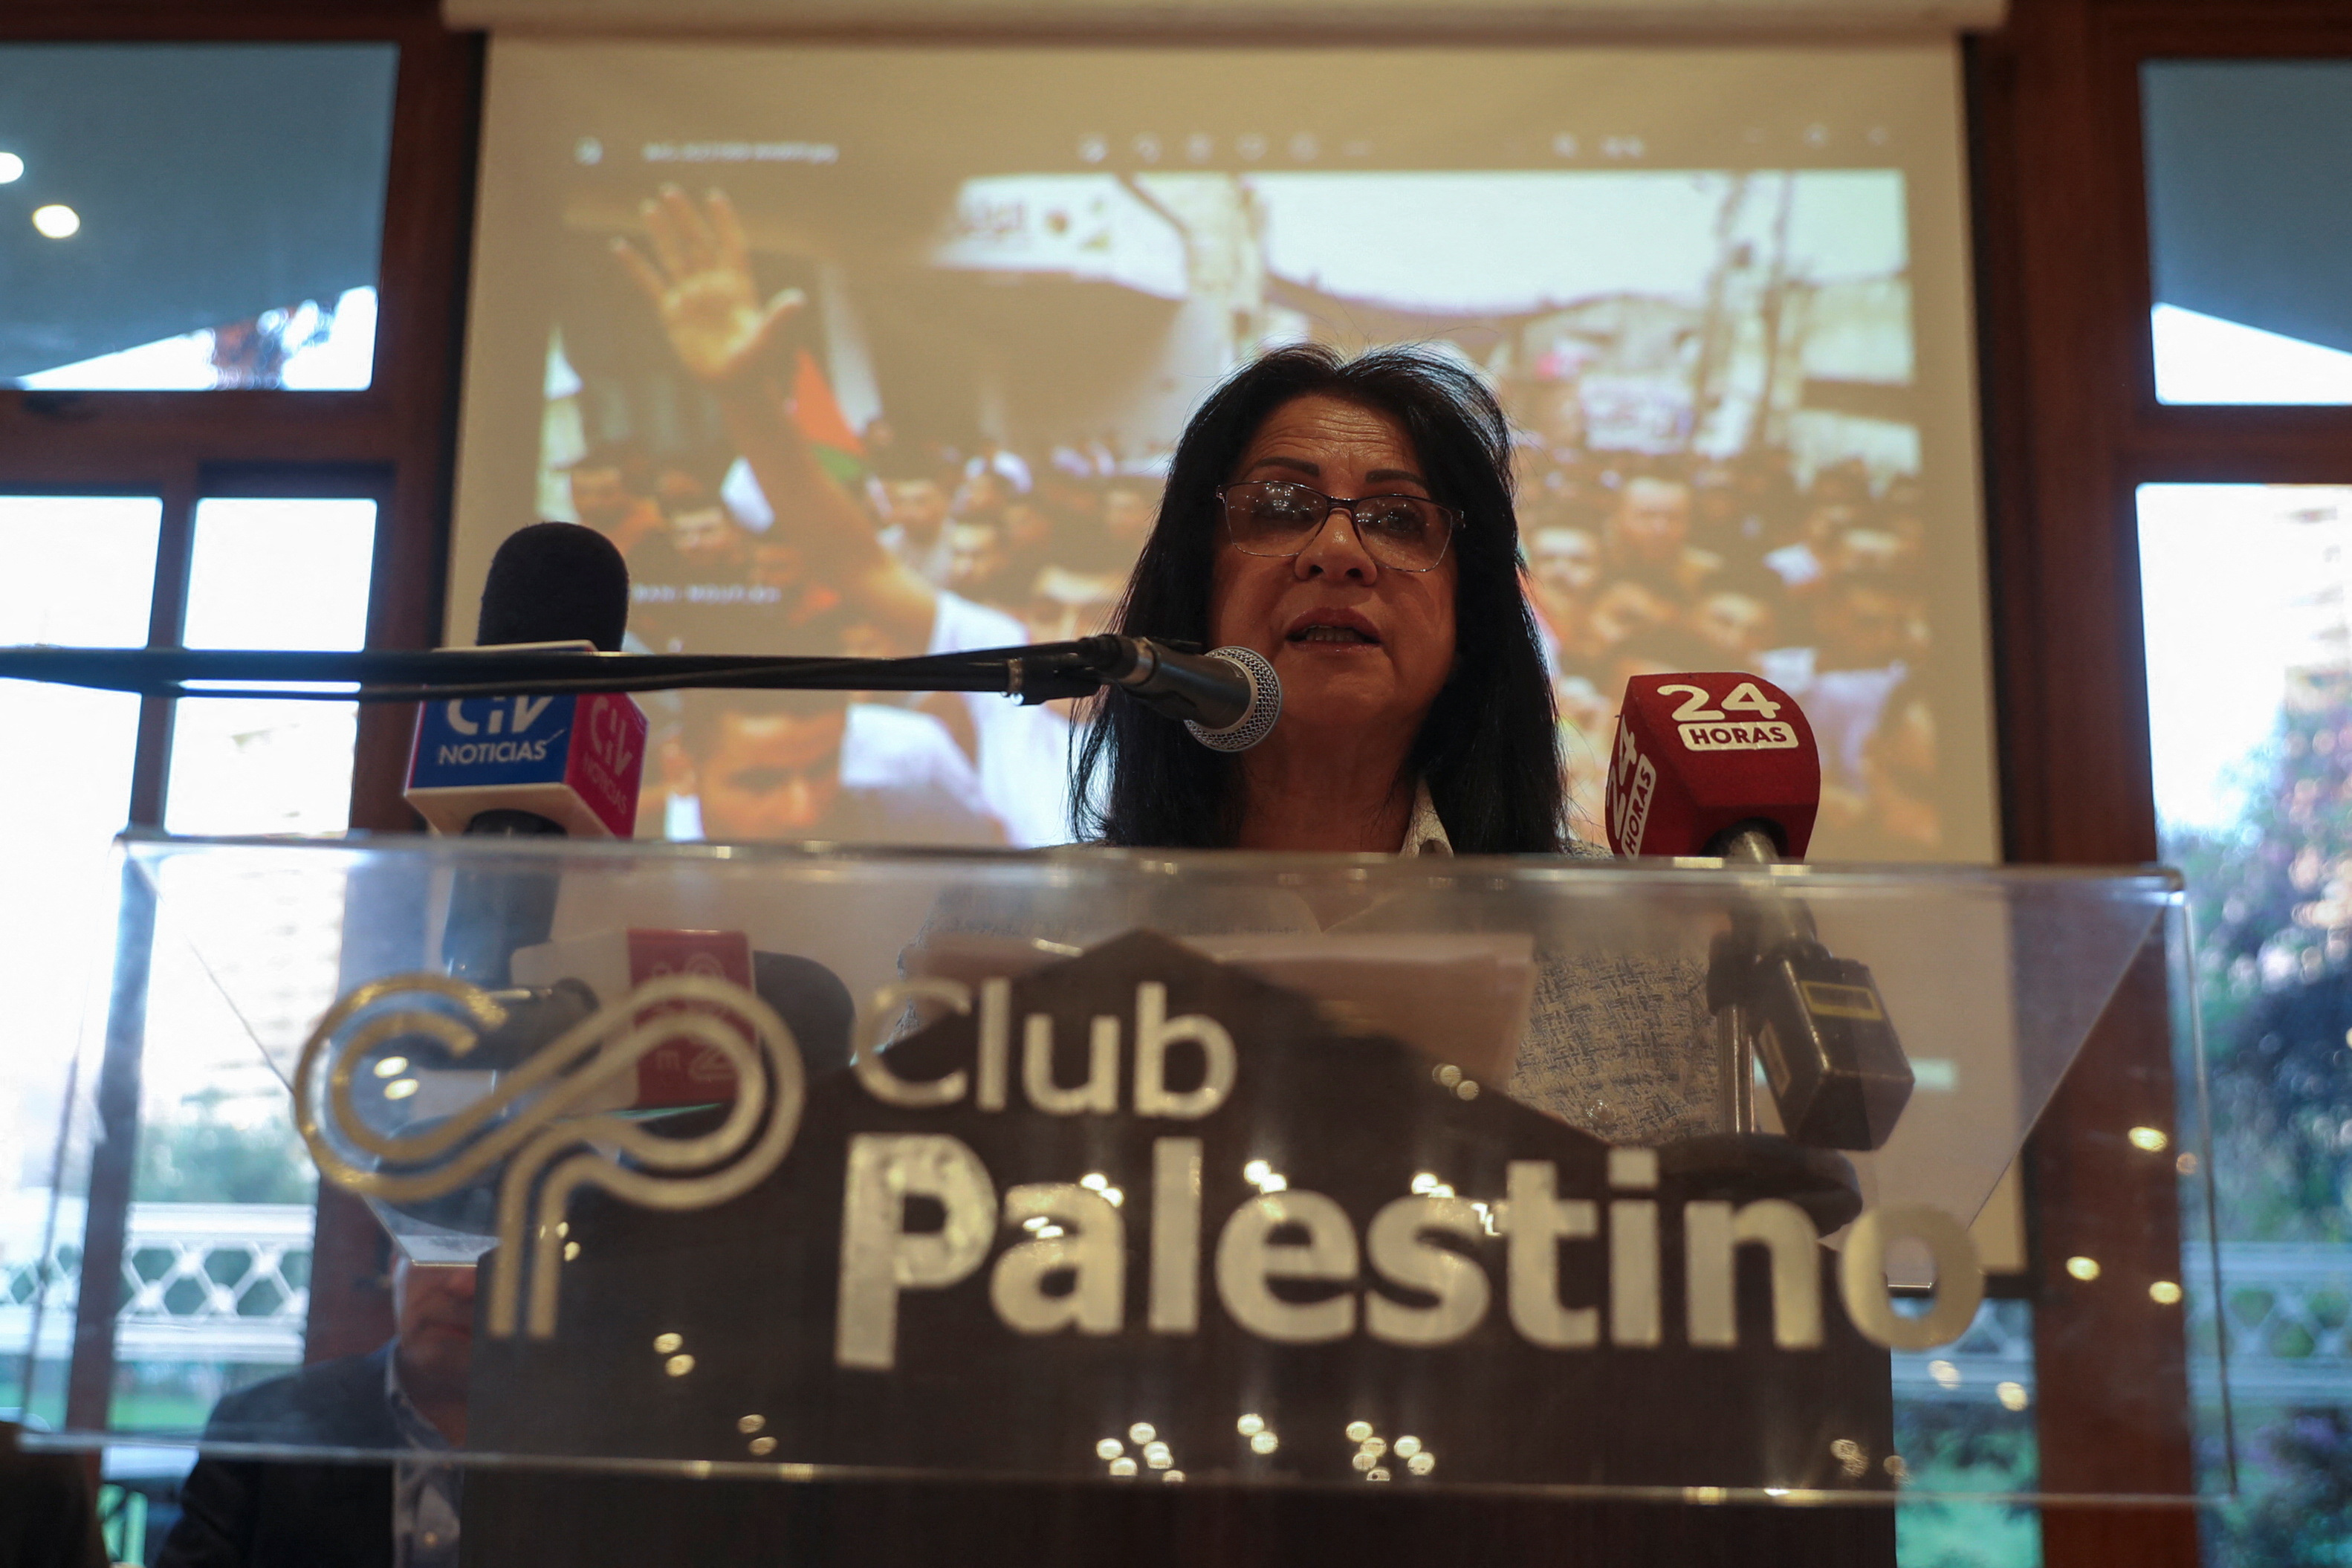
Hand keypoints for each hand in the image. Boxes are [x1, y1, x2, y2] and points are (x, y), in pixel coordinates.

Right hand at [614, 186, 803, 385]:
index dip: (723, 222)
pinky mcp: (671, 313)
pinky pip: (650, 283)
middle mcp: (713, 285)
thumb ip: (779, 318)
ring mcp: (691, 297)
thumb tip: (798, 300)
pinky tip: (619, 246)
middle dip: (685, 218)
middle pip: (698, 243)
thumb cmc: (757, 364)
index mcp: (738, 285)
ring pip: (674, 257)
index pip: (730, 245)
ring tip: (649, 207)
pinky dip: (635, 266)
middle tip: (670, 190)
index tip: (713, 197)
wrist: (734, 386)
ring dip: (662, 233)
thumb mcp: (769, 339)